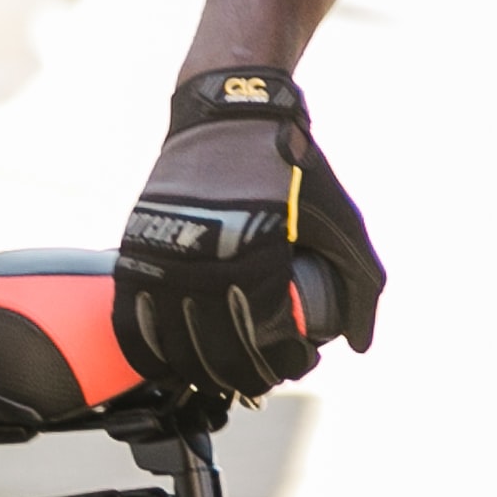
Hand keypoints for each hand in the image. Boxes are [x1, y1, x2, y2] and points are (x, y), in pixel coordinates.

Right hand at [112, 69, 384, 395]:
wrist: (231, 117)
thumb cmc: (293, 172)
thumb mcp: (342, 223)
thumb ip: (361, 287)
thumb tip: (358, 346)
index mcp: (256, 256)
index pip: (267, 340)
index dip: (287, 365)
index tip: (299, 362)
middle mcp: (203, 262)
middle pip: (221, 355)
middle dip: (250, 379)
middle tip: (266, 377)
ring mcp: (163, 259)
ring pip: (176, 349)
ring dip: (202, 375)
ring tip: (225, 377)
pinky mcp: (135, 254)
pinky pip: (135, 324)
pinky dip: (155, 353)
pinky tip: (176, 364)